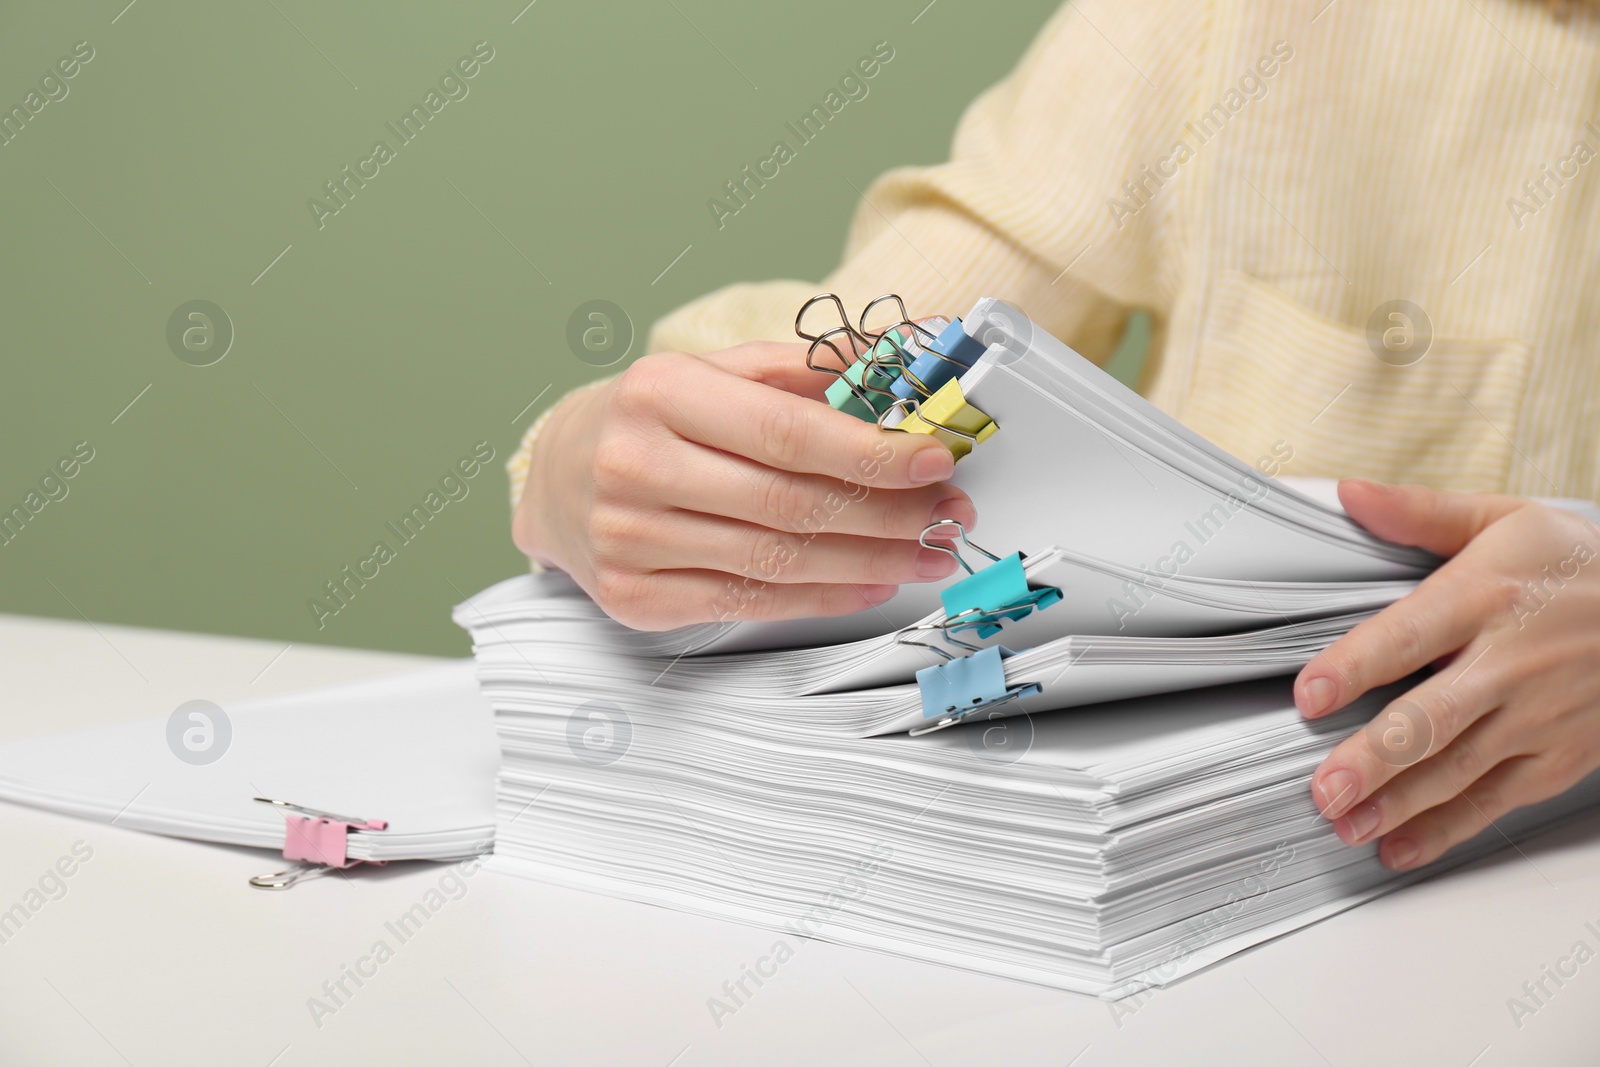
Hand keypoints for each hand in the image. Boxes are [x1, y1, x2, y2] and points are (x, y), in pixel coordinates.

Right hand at [512, 342, 974, 630]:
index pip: (786, 432)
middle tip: (946, 512)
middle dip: (888, 514)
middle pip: (790, 503)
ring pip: (778, 561)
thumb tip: (905, 358)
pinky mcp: (635, 596)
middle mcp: (636, 465)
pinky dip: (822, 596)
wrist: (556, 477)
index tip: (932, 459)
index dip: (870, 453)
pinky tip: (869, 580)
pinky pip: (749, 602)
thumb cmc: (647, 420)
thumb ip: (808, 370)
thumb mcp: (716, 371)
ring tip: (926, 551)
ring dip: (871, 561)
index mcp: (660, 393)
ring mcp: (630, 538)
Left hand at [1295, 479, 1599, 869]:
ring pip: (1458, 770)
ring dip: (1398, 804)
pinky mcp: (1557, 757)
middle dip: (1374, 760)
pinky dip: (1446, 829)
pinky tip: (1399, 847)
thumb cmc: (1579, 565)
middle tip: (1325, 789)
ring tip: (1345, 825)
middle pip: (1432, 718)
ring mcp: (1536, 717)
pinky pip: (1494, 801)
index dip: (1355, 667)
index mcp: (1486, 598)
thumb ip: (1420, 514)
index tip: (1309, 693)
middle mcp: (1510, 663)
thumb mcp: (1506, 520)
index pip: (1407, 636)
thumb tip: (1351, 494)